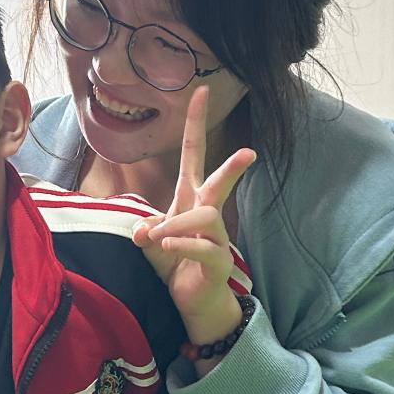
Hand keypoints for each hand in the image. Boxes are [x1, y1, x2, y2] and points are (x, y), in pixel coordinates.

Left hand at [132, 86, 255, 344]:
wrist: (192, 302)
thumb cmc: (174, 263)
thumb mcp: (151, 243)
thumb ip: (145, 231)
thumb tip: (143, 231)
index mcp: (188, 198)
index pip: (193, 154)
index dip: (195, 123)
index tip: (199, 91)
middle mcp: (206, 213)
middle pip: (219, 183)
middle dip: (232, 168)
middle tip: (250, 153)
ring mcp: (216, 237)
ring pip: (206, 217)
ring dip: (178, 224)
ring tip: (158, 238)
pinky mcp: (219, 262)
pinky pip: (205, 247)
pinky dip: (183, 244)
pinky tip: (168, 247)